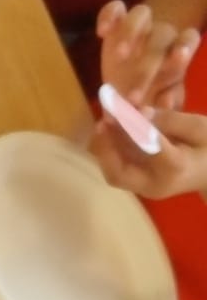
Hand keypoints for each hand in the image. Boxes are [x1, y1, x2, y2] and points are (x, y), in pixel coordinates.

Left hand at [91, 103, 206, 195]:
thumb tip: (141, 112)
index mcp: (175, 168)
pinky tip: (111, 132)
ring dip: (105, 149)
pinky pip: (119, 170)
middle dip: (107, 148)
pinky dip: (112, 151)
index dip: (135, 129)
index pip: (150, 150)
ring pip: (115, 173)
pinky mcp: (140, 185)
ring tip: (104, 124)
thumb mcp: (199, 127)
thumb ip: (171, 120)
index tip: (125, 110)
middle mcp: (154, 184)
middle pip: (119, 174)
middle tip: (103, 123)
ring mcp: (144, 188)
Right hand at [97, 0, 197, 111]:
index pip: (188, 40)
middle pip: (160, 38)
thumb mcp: (154, 111)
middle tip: (132, 99)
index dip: (184, 47)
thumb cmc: (144, 103)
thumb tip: (165, 102)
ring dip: (132, 32)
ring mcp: (139, 29)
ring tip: (120, 56)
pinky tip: (101, 33)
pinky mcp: (116, 25)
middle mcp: (160, 38)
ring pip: (141, 14)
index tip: (178, 58)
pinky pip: (115, 9)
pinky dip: (108, 16)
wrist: (123, 95)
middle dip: (147, 67)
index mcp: (175, 56)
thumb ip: (161, 109)